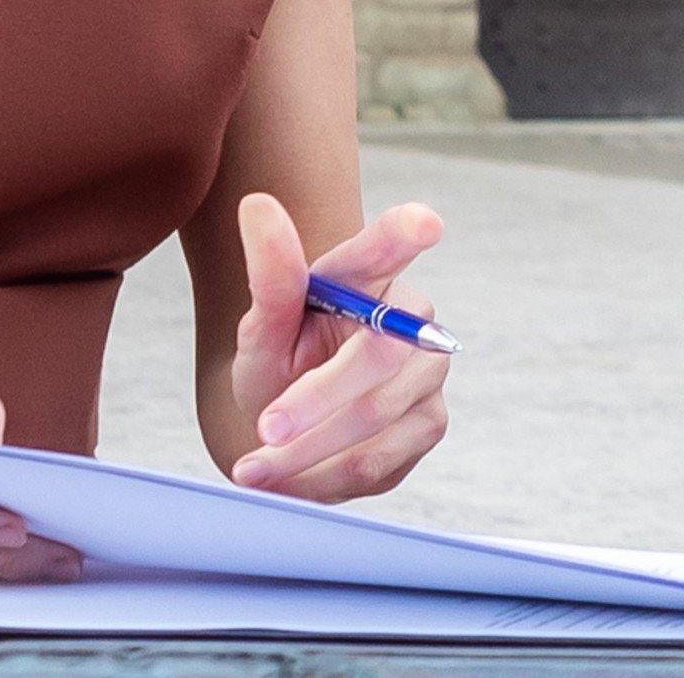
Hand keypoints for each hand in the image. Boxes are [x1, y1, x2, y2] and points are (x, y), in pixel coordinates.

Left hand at [226, 192, 450, 502]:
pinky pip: (379, 461)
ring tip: (254, 466)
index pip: (383, 250)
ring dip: (309, 450)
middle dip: (315, 399)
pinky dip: (323, 477)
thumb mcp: (261, 323)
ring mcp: (427, 373)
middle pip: (375, 358)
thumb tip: (256, 204)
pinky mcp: (429, 424)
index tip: (423, 220)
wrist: (288, 420)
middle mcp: (408, 317)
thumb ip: (268, 274)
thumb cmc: (279, 355)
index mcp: (362, 273)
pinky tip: (280, 480)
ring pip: (374, 419)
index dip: (403, 236)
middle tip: (264, 428)